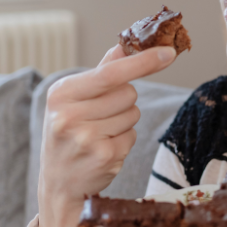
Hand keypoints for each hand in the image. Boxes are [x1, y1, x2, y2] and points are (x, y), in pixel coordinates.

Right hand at [37, 44, 177, 226]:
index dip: (143, 62)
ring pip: (133, 114)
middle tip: (101, 116)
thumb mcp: (74, 98)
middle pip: (128, 93)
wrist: (58, 182)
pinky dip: (124, 140)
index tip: (169, 52)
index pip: (111, 73)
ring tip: (100, 134)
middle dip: (125, 101)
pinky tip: (104, 149)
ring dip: (125, 122)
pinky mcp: (104, 157)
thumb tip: (127, 43)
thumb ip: (103, 70)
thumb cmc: (69, 132)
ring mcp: (86, 139)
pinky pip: (132, 136)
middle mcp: (69, 115)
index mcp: (61, 93)